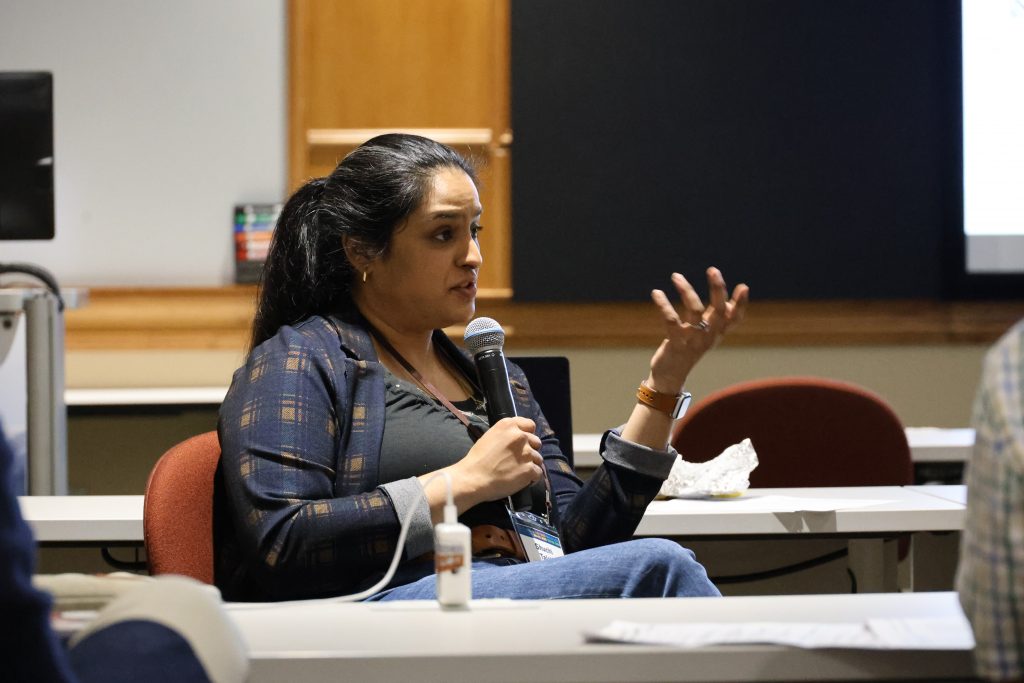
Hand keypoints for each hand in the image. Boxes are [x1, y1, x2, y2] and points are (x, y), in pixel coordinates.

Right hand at [449, 417, 543, 505]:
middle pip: (536, 442)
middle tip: (519, 459)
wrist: (473, 478)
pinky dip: (532, 478)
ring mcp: (527, 453)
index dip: (528, 434)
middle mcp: (520, 436)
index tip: (523, 443)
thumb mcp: (490, 436)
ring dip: (531, 464)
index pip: (530, 425)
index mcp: (509, 425)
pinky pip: (538, 473)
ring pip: (538, 458)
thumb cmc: (477, 459)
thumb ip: (506, 434)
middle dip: (530, 450)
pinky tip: (521, 480)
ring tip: (518, 472)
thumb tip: (517, 438)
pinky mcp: (529, 469)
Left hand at [646, 267, 748, 393]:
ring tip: (676, 276)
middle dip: (717, 289)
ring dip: (686, 290)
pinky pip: (671, 320)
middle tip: (713, 270)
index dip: (741, 304)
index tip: (744, 287)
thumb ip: (719, 317)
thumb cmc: (690, 349)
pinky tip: (656, 293)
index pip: (734, 318)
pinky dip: (664, 305)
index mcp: (717, 333)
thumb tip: (735, 295)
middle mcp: (708, 336)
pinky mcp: (675, 343)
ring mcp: (692, 340)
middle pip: (718, 310)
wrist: (670, 376)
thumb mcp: (708, 334)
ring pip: (694, 310)